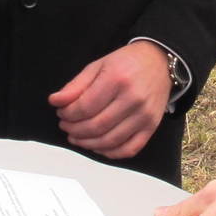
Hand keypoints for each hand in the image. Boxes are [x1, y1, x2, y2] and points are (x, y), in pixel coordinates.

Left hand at [48, 41, 171, 159]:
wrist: (159, 62)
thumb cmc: (127, 62)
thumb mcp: (98, 65)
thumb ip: (76, 85)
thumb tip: (56, 101)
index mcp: (117, 79)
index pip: (85, 107)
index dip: (68, 114)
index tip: (61, 112)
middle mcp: (133, 98)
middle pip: (96, 126)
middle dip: (74, 130)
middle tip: (66, 125)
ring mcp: (144, 115)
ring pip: (110, 141)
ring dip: (88, 143)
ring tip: (77, 137)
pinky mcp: (152, 126)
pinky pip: (129, 149)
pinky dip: (110, 152)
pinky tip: (98, 146)